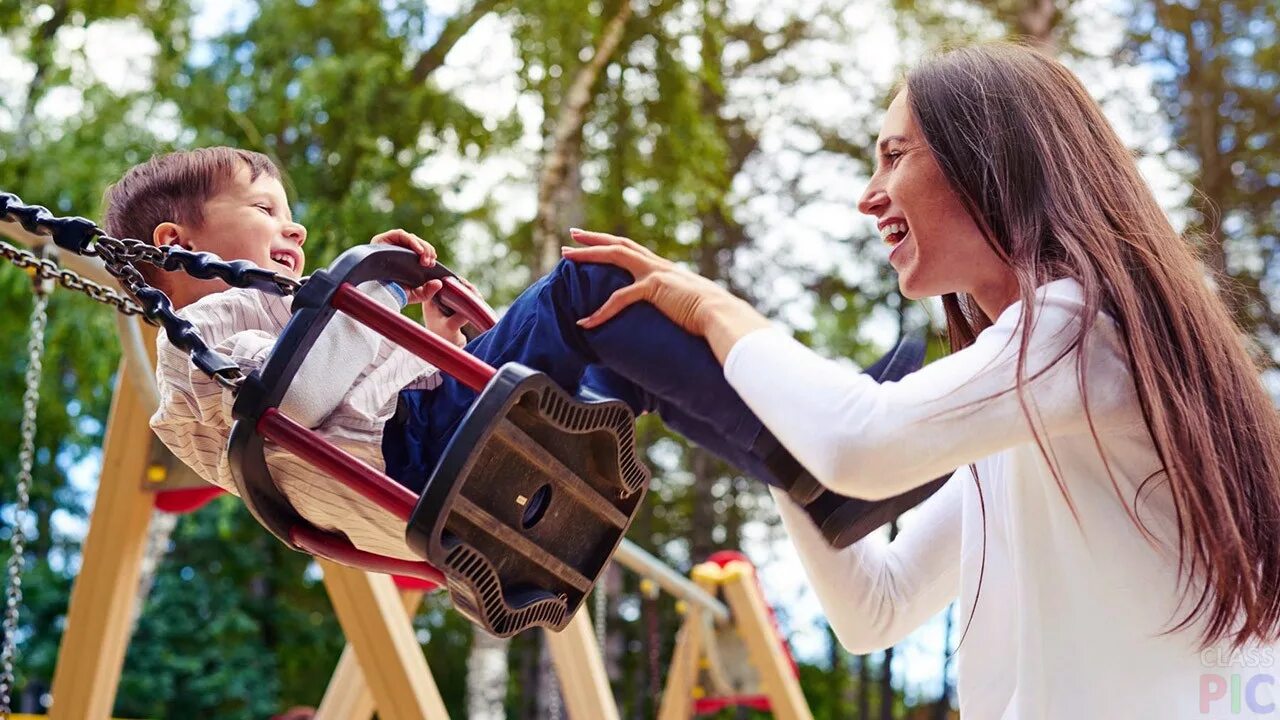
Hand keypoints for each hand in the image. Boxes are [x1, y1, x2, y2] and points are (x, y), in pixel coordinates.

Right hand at [370, 229, 465, 345]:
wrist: (378, 294)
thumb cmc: (395, 294)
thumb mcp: (416, 294)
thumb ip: (429, 291)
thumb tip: (439, 283)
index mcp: (405, 260)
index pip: (420, 250)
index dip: (429, 253)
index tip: (433, 263)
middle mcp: (397, 250)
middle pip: (417, 243)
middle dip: (427, 251)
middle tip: (429, 262)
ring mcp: (389, 244)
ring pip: (411, 238)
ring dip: (422, 246)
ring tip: (425, 258)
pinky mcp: (382, 239)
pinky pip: (400, 234)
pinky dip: (412, 241)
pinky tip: (419, 251)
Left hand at [560, 229, 736, 335]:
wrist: (721, 315)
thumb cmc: (709, 316)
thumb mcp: (687, 305)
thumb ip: (676, 303)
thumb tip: (674, 314)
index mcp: (663, 269)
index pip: (632, 250)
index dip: (611, 244)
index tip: (594, 241)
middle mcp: (657, 265)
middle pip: (619, 244)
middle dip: (593, 238)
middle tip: (571, 235)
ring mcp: (655, 273)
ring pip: (614, 255)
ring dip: (588, 254)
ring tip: (566, 255)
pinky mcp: (654, 288)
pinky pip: (619, 298)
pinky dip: (600, 312)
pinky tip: (586, 322)